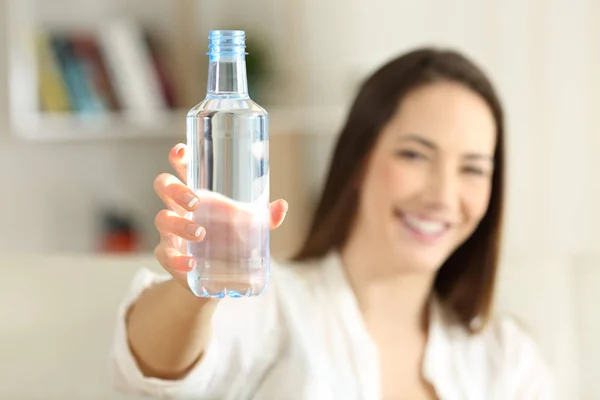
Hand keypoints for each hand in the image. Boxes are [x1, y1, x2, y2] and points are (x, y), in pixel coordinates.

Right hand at [153, 143, 287, 289]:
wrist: (218, 275)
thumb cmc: (229, 239)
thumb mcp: (249, 225)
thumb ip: (265, 216)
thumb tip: (281, 206)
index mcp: (197, 193)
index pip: (183, 168)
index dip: (178, 156)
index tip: (182, 151)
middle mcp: (179, 208)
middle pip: (164, 186)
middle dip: (175, 189)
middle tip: (195, 201)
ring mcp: (171, 232)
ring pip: (162, 219)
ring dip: (179, 224)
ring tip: (200, 233)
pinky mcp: (170, 256)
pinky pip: (164, 255)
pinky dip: (177, 260)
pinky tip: (191, 264)